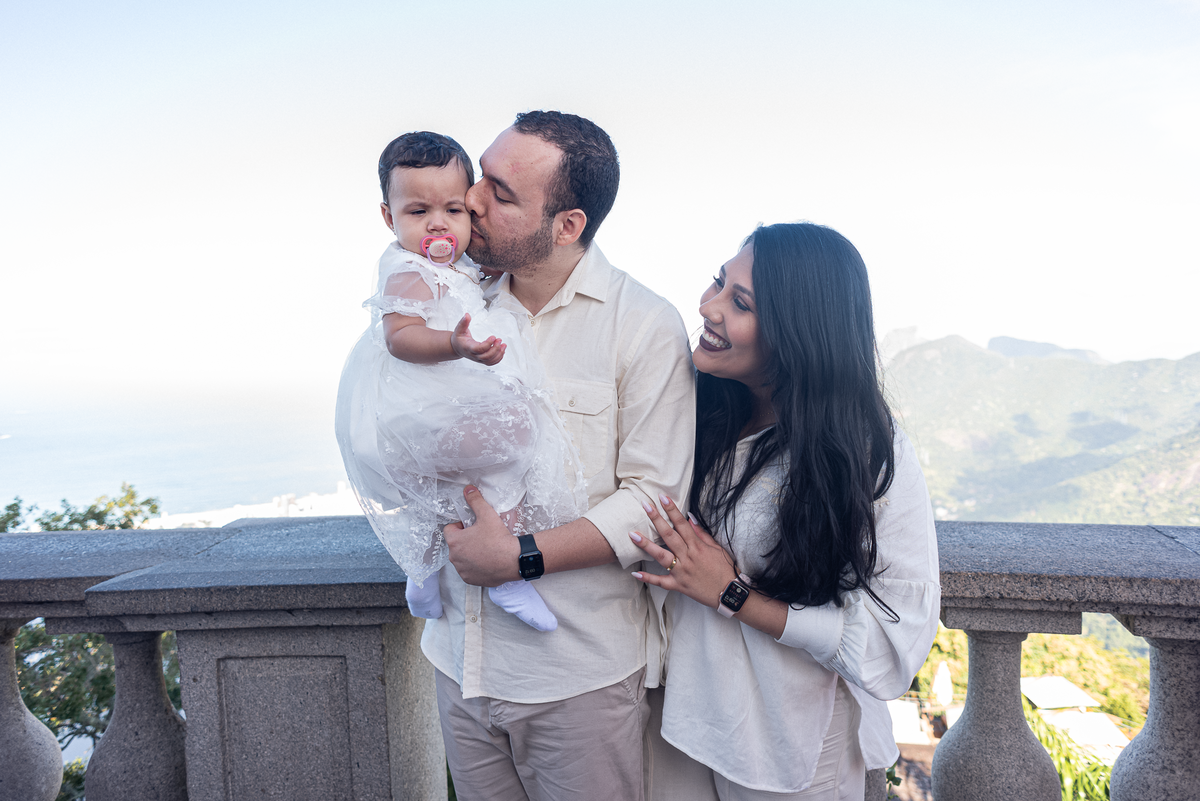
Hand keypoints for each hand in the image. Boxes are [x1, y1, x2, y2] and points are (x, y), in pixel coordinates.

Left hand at [444, 485, 520, 585]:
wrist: (514, 560)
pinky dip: (476, 566)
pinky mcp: (471, 580)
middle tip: (481, 536)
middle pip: (456, 544)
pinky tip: (488, 560)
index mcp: (454, 542)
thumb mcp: (487, 515)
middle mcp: (454, 558)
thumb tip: (468, 490)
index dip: (461, 525)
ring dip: (469, 553)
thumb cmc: (499, 539)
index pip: (449, 529)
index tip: (473, 526)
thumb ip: (475, 501)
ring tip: (486, 549)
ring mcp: (462, 570)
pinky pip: (469, 570)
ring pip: (462, 558)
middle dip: (465, 540)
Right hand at [451, 313, 505, 365]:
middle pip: (486, 356)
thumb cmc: (459, 338)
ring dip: (499, 354)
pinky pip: (491, 362)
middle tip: (499, 340)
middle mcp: (473, 355)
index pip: (479, 349)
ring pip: (490, 361)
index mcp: (468, 347)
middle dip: (495, 348)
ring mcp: (478, 359)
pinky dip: (498, 358)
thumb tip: (467, 315)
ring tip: (503, 345)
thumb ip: (463, 322)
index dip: (488, 344)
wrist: (457, 348)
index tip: (493, 336)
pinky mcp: (482, 360)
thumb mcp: (459, 329)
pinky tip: (502, 350)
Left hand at [629, 494, 737, 609]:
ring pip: (661, 556)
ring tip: (633, 534)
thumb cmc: (725, 569)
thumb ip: (702, 534)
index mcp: (697, 546)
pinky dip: (648, 578)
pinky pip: (661, 582)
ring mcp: (681, 571)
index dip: (671, 510)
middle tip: (644, 506)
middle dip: (656, 519)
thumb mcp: (717, 548)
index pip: (682, 524)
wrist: (729, 593)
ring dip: (646, 545)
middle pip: (669, 535)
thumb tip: (690, 519)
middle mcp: (687, 557)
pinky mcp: (678, 585)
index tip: (662, 498)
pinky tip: (635, 574)